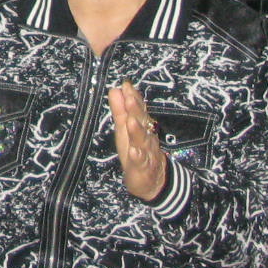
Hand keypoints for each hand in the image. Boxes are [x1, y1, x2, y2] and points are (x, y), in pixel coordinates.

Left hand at [110, 82, 169, 200]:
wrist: (152, 182)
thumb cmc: (136, 152)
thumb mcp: (125, 130)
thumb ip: (120, 111)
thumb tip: (115, 89)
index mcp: (141, 127)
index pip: (138, 109)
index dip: (133, 97)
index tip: (126, 85)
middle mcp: (146, 136)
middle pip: (142, 122)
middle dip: (136, 109)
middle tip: (129, 96)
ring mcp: (146, 152)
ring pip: (142, 140)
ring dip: (137, 130)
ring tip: (130, 121)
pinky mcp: (143, 168)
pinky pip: (141, 161)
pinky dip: (137, 155)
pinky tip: (133, 150)